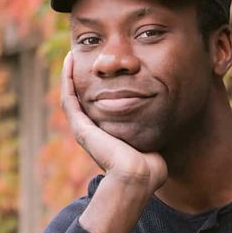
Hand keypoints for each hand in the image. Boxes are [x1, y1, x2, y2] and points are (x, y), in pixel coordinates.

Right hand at [60, 51, 167, 193]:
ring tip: (71, 56)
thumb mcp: (149, 139)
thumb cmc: (149, 164)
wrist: (138, 176)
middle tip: (80, 58)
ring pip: (70, 96)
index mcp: (106, 134)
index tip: (99, 68)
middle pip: (81, 100)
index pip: (96, 106)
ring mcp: (84, 130)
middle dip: (81, 79)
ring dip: (69, 76)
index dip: (95, 87)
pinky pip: (69, 99)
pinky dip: (68, 80)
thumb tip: (164, 118)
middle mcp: (92, 131)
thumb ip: (151, 128)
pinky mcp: (81, 128)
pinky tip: (70, 62)